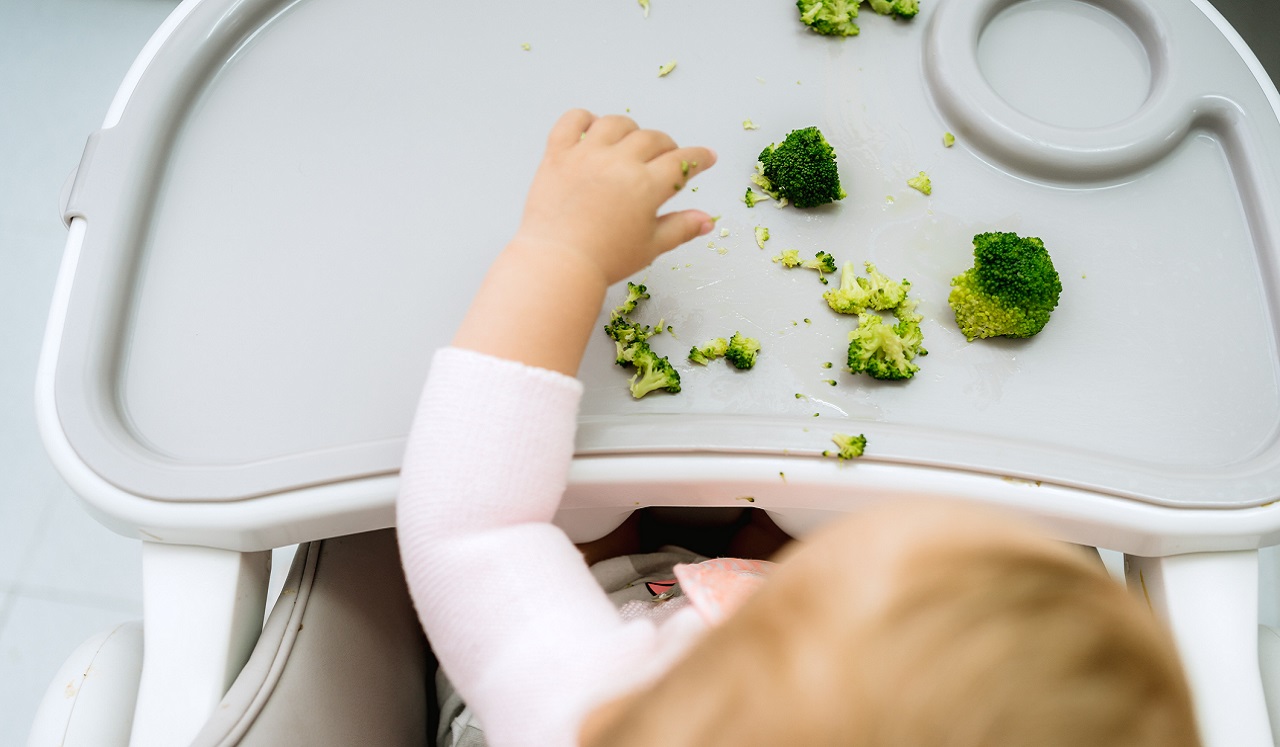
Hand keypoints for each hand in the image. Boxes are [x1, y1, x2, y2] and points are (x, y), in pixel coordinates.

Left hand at [512, 109, 717, 284]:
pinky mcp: (557, 155)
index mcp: (646, 186)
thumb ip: (681, 228)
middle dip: (666, 146)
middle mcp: (618, 162)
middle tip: (666, 158)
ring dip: (630, 130)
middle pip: (652, 139)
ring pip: (616, 124)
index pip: (682, 162)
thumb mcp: (651, 247)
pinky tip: (592, 130)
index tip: (706, 157)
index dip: (698, 158)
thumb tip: (707, 220)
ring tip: (631, 144)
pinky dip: (584, 119)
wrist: (557, 264)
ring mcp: (586, 155)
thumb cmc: (605, 260)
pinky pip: (572, 121)